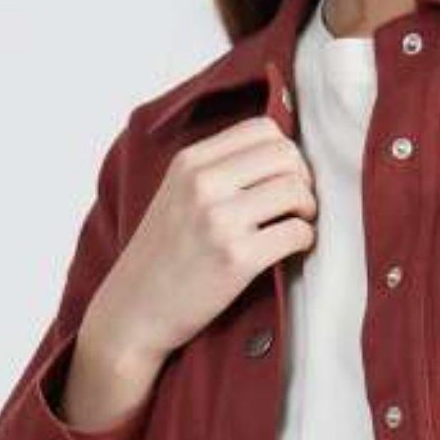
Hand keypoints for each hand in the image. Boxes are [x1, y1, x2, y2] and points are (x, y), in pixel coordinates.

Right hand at [88, 113, 316, 366]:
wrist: (132, 311)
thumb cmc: (162, 256)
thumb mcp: (177, 194)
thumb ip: (218, 169)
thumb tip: (283, 152)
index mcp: (189, 162)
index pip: (262, 129)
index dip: (287, 153)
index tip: (283, 178)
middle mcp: (203, 184)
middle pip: (286, 155)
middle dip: (303, 179)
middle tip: (296, 205)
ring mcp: (219, 221)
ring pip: (297, 191)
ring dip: (307, 210)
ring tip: (294, 226)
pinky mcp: (237, 258)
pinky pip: (298, 233)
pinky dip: (304, 241)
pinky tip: (289, 250)